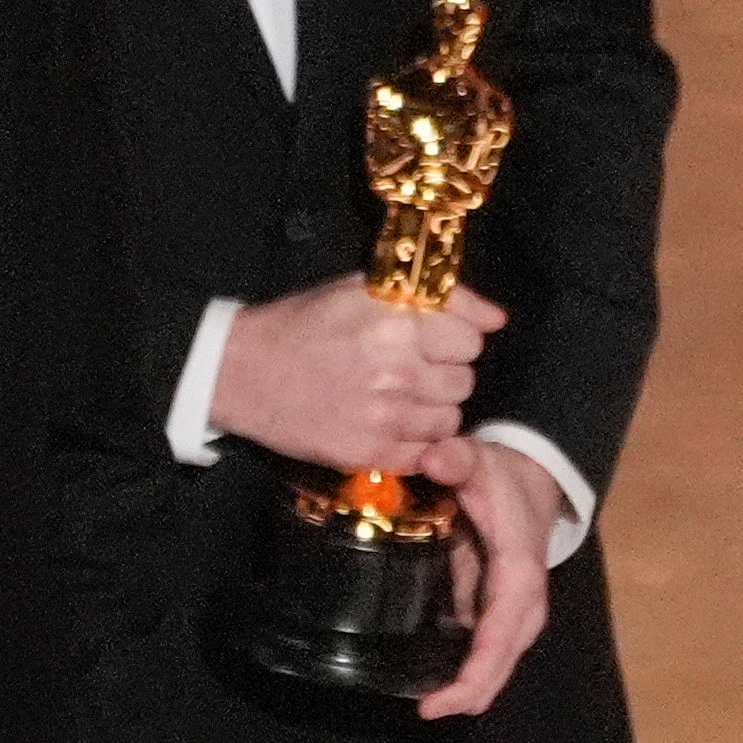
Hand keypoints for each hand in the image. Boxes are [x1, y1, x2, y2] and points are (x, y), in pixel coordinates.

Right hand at [212, 275, 505, 474]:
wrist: (245, 372)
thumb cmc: (306, 324)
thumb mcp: (365, 290)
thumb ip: (441, 300)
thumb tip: (497, 319)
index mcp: (398, 324)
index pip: (471, 342)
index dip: (453, 340)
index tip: (430, 340)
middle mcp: (397, 372)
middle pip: (464, 382)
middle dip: (443, 375)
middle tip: (408, 369)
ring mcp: (384, 417)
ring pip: (450, 420)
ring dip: (431, 410)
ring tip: (395, 396)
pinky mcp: (370, 452)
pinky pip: (424, 453)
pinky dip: (413, 441)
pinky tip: (386, 422)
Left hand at [409, 440, 564, 721]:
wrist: (531, 479)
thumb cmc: (503, 477)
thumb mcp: (479, 461)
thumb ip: (456, 459)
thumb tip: (432, 458)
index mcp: (518, 575)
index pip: (499, 636)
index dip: (473, 674)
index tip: (439, 701)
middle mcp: (524, 604)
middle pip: (501, 664)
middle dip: (468, 693)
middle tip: (424, 711)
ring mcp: (515, 613)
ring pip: (496, 665)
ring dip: (467, 688)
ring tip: (427, 706)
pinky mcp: (499, 614)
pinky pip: (485, 652)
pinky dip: (464, 672)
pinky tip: (430, 683)